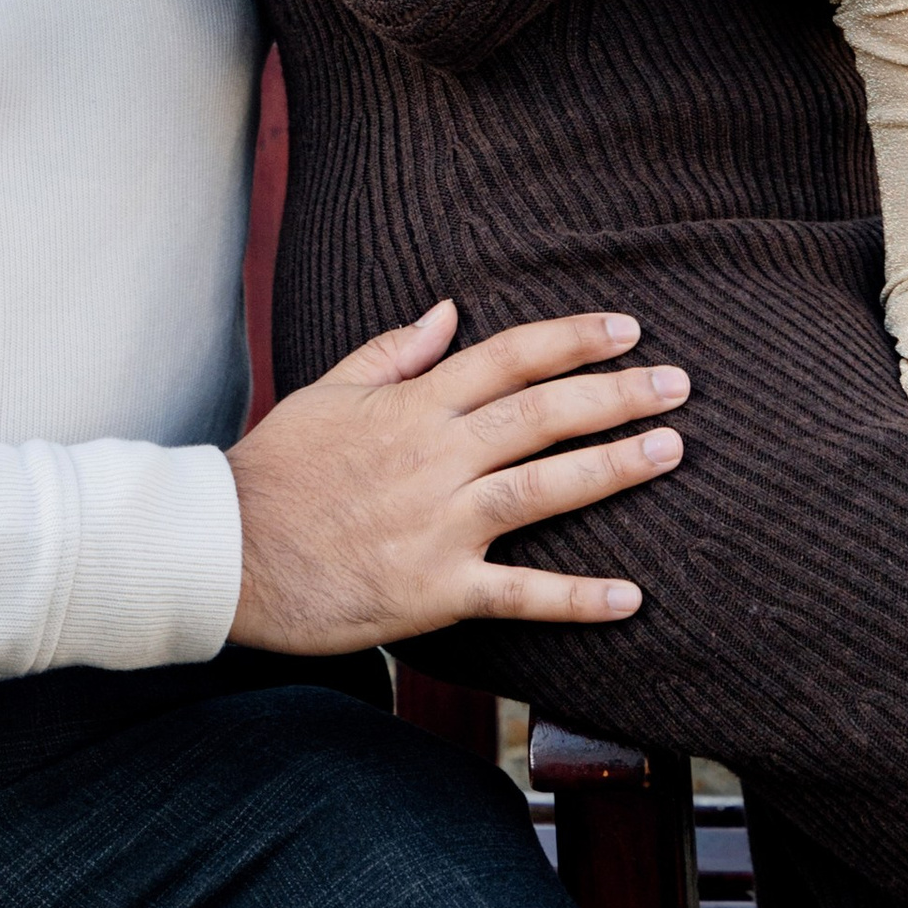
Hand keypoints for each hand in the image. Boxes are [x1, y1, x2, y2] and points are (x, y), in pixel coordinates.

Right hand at [225, 300, 686, 652]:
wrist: (227, 551)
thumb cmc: (276, 467)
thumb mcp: (329, 390)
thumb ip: (395, 351)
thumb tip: (450, 310)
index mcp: (413, 405)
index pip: (509, 357)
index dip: (572, 339)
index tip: (627, 330)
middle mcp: (435, 458)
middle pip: (541, 414)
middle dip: (615, 394)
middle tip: (679, 383)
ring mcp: (438, 525)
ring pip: (541, 488)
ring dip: (612, 468)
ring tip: (669, 450)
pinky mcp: (435, 591)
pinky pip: (518, 594)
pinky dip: (576, 596)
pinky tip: (630, 595)